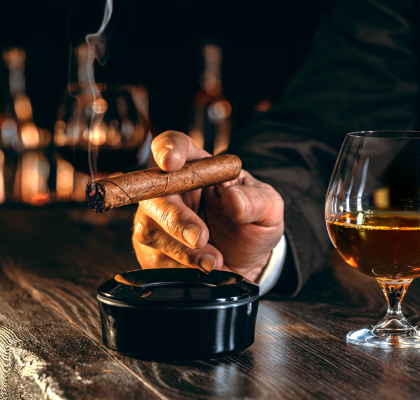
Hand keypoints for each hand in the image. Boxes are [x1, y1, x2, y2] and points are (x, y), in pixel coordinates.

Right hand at [132, 131, 284, 281]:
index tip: (172, 163)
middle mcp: (171, 191)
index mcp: (198, 167)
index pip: (175, 145)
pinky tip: (202, 271)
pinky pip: (154, 261)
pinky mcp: (153, 252)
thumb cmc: (253, 225)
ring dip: (182, 251)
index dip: (168, 149)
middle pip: (153, 195)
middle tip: (200, 237)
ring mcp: (157, 222)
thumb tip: (233, 198)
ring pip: (151, 232)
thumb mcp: (268, 209)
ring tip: (214, 261)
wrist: (247, 261)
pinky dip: (180, 269)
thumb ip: (256, 201)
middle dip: (175, 218)